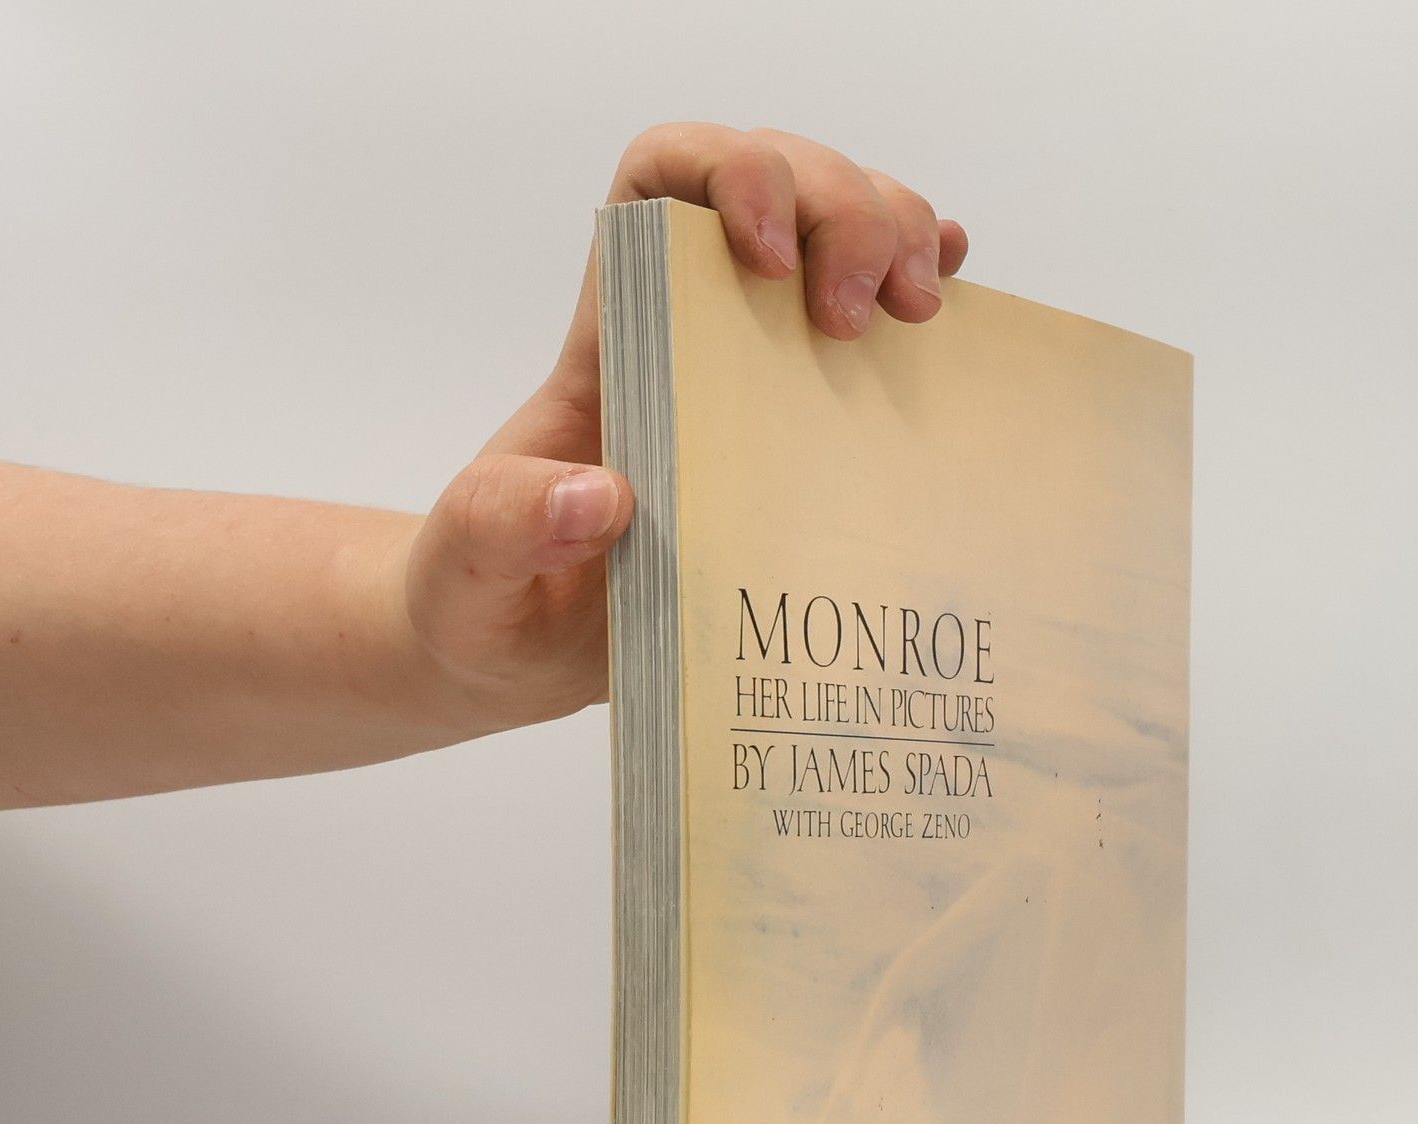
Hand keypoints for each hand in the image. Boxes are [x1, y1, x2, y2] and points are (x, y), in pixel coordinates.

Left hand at [395, 124, 969, 728]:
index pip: (666, 181)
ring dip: (897, 237)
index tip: (771, 260)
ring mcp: (754, 376)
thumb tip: (599, 495)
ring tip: (918, 314)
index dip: (732, 174)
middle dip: (845, 209)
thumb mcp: (467, 571)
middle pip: (780, 185)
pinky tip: (951, 300)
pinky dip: (923, 288)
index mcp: (611, 341)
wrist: (516, 655)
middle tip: (865, 315)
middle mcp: (689, 333)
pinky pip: (872, 332)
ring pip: (840, 236)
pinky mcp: (800, 435)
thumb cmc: (484, 600)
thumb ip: (502, 525)